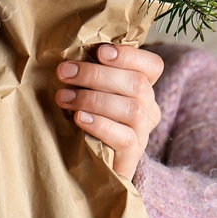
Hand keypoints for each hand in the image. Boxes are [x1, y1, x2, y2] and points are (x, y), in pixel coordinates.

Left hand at [55, 44, 164, 179]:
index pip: (152, 65)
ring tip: (64, 97)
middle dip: (96, 75)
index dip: (130, 55)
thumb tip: (69, 55)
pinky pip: (124, 137)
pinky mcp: (132, 155)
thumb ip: (92, 74)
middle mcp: (149, 108)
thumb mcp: (92, 93)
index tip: (100, 51)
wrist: (92, 166)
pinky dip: (100, 125)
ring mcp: (143, 132)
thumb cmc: (88, 119)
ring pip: (130, 109)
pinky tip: (80, 118)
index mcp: (143, 87)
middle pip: (137, 84)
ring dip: (93, 99)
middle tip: (64, 72)